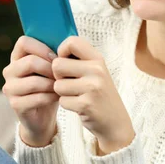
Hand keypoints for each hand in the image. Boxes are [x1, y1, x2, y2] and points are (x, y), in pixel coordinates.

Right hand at [2, 36, 59, 146]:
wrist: (43, 116)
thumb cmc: (49, 86)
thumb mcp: (50, 68)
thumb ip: (52, 55)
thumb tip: (67, 41)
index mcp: (16, 57)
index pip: (23, 42)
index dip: (42, 48)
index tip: (56, 57)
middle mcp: (9, 71)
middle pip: (30, 62)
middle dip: (51, 68)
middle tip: (62, 75)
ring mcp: (10, 88)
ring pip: (34, 82)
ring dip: (52, 85)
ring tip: (61, 87)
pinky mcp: (15, 104)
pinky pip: (37, 98)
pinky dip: (51, 97)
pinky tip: (57, 97)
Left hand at [52, 36, 135, 153]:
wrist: (115, 121)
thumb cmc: (99, 93)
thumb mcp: (94, 71)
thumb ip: (77, 59)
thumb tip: (49, 54)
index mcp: (97, 59)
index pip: (71, 42)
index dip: (62, 51)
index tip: (66, 61)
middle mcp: (96, 70)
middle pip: (57, 65)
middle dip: (58, 76)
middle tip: (70, 83)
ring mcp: (92, 87)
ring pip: (57, 85)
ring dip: (62, 92)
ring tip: (76, 95)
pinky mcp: (86, 104)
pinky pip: (62, 101)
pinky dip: (67, 105)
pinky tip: (79, 106)